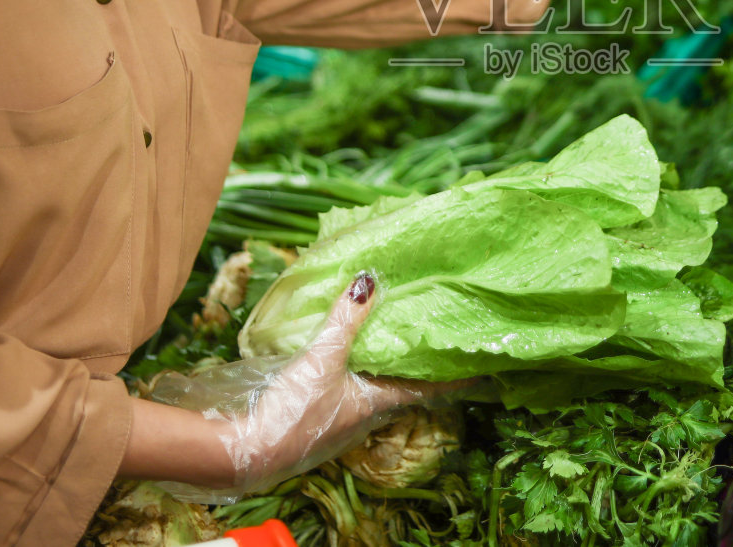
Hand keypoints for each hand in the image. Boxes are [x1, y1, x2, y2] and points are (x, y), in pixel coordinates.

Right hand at [215, 272, 471, 494]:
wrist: (249, 451)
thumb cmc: (294, 411)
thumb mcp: (322, 358)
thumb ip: (345, 320)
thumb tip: (369, 281)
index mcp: (379, 402)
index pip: (429, 387)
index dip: (455, 376)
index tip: (483, 365)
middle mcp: (368, 413)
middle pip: (405, 386)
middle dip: (421, 365)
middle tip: (437, 338)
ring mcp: (345, 419)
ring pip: (377, 388)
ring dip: (389, 367)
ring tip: (398, 339)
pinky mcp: (320, 418)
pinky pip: (352, 390)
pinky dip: (360, 371)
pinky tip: (350, 356)